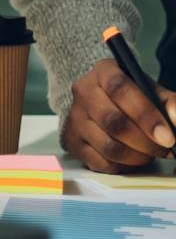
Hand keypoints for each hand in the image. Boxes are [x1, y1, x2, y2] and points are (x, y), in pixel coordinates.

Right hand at [64, 56, 175, 170]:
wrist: (103, 103)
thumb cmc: (131, 97)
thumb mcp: (152, 91)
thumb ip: (169, 103)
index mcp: (103, 72)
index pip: (121, 90)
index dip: (146, 115)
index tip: (167, 136)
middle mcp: (83, 93)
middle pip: (113, 122)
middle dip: (145, 141)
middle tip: (164, 149)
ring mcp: (75, 119)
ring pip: (108, 146)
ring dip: (136, 156)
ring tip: (150, 153)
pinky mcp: (73, 142)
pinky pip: (100, 162)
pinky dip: (123, 166)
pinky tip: (133, 158)